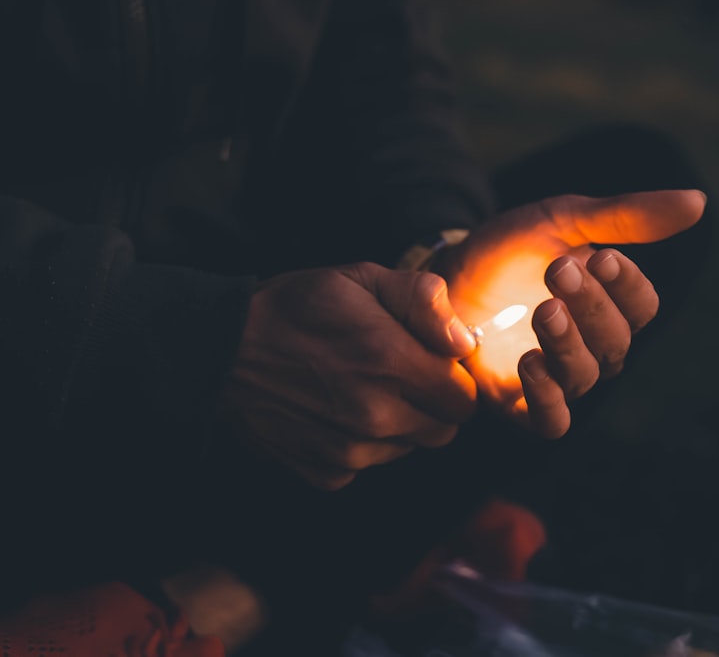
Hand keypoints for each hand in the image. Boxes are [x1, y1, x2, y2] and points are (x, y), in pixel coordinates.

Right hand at [221, 264, 477, 489]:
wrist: (220, 351)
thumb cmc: (294, 308)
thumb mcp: (360, 279)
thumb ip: (422, 301)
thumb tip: (465, 340)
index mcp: (390, 362)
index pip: (464, 398)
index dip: (452, 378)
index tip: (430, 362)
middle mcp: (375, 414)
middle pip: (443, 429)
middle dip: (431, 404)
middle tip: (398, 375)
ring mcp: (349, 451)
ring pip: (406, 448)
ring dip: (397, 424)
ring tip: (359, 388)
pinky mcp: (324, 472)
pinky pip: (367, 466)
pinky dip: (359, 444)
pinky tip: (333, 412)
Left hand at [434, 189, 705, 436]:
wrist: (444, 275)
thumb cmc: (509, 249)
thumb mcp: (562, 219)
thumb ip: (626, 216)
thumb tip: (700, 201)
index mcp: (610, 304)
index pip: (643, 307)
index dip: (628, 286)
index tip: (602, 257)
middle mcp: (592, 347)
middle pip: (617, 341)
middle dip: (591, 306)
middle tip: (558, 270)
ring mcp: (558, 378)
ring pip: (587, 377)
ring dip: (569, 342)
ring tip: (543, 309)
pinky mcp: (522, 403)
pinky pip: (552, 420)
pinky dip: (548, 398)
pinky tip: (530, 362)